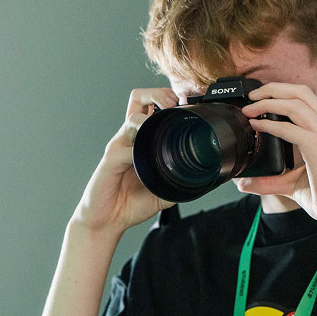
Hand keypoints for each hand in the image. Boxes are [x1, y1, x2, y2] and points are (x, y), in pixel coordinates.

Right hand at [71, 88, 178, 235]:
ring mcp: (119, 146)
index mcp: (142, 139)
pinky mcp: (111, 160)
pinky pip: (126, 149)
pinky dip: (139, 153)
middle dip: (159, 94)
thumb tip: (208, 179)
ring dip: (150, 120)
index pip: (152, 105)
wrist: (107, 221)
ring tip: (161, 130)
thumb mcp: (165, 190)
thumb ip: (182, 181)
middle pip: (139, 97)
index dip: (170, 100)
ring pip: (133, 117)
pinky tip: (147, 164)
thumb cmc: (132, 202)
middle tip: (173, 106)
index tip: (187, 107)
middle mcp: (130, 137)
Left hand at [240, 82, 316, 226]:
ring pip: (295, 104)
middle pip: (301, 92)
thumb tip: (244, 183)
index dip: (283, 91)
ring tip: (249, 110)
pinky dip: (269, 125)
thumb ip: (271, 180)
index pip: (308, 97)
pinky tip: (257, 127)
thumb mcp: (295, 183)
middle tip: (251, 96)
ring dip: (267, 103)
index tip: (261, 97)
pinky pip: (289, 128)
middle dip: (273, 89)